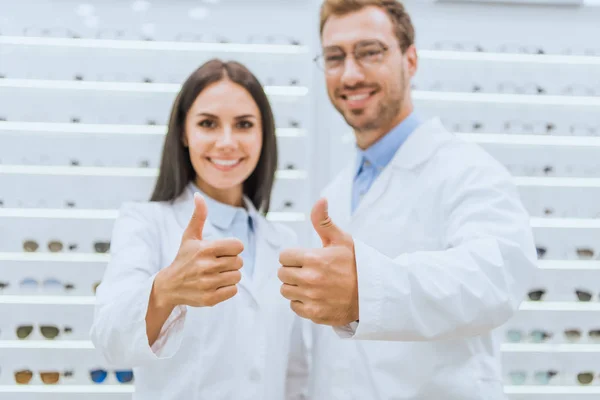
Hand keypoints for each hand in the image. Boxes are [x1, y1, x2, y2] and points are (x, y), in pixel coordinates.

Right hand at [155, 193, 243, 307]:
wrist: (169, 286)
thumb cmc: (184, 258)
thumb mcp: (190, 237)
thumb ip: (198, 216)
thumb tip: (198, 195)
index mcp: (204, 249)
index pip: (238, 246)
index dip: (233, 248)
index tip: (223, 251)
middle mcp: (206, 266)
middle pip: (239, 262)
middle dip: (232, 262)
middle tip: (219, 264)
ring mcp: (207, 284)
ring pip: (237, 276)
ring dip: (230, 275)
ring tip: (217, 274)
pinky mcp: (209, 299)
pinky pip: (233, 290)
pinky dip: (228, 288)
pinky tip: (216, 285)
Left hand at [278, 198, 358, 325]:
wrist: (372, 294)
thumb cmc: (357, 265)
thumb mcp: (342, 239)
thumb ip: (324, 221)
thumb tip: (320, 200)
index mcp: (314, 258)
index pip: (284, 256)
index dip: (293, 255)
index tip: (305, 258)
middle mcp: (310, 279)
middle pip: (282, 273)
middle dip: (292, 270)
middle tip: (308, 270)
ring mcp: (311, 298)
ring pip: (285, 290)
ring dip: (294, 286)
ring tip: (311, 283)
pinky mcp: (314, 313)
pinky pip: (294, 306)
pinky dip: (301, 302)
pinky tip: (315, 296)